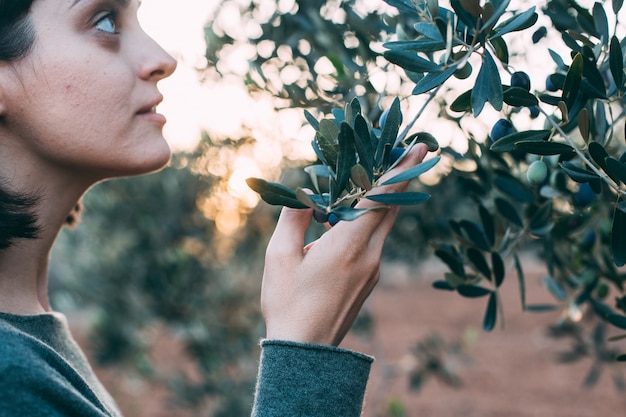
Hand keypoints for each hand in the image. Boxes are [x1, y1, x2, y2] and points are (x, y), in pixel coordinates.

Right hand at [260, 143, 429, 345]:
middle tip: (408, 151)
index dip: (401, 169)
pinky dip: (371, 220)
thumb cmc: (288, 303)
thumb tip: (305, 195)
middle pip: (392, 208)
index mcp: (349, 245)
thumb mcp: (280, 256)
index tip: (420, 147)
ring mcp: (373, 269)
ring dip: (386, 199)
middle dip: (401, 178)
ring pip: (385, 225)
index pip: (381, 198)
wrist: (306, 352)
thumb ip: (294, 219)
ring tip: (377, 177)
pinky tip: (350, 217)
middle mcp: (370, 255)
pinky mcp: (369, 280)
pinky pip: (375, 240)